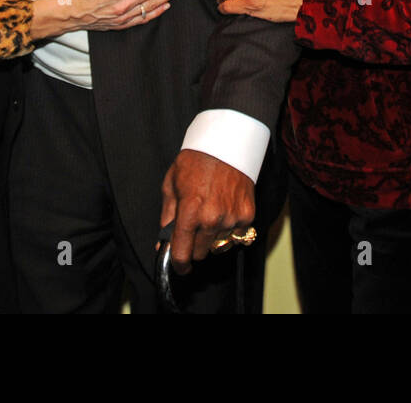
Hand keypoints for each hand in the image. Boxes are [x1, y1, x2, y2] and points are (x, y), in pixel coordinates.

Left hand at [159, 150, 254, 274]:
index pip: (182, 253)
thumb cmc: (196, 162)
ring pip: (218, 245)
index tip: (179, 266)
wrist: (226, 144)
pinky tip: (224, 208)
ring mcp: (231, 218)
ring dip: (212, 236)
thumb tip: (163, 245)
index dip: (178, 264)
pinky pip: (235, 234)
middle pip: (200, 253)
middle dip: (194, 246)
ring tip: (210, 212)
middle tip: (193, 228)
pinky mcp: (247, 215)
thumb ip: (167, 218)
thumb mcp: (171, 185)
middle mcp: (212, 219)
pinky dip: (229, 227)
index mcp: (190, 211)